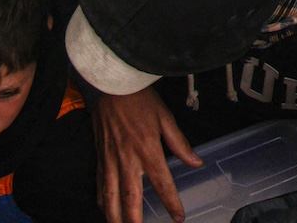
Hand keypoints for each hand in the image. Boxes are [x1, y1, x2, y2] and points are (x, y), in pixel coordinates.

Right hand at [93, 88, 199, 222]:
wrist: (112, 88)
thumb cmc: (140, 101)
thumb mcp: (165, 118)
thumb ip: (180, 144)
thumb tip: (196, 162)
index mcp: (148, 150)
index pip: (162, 183)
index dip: (171, 202)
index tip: (178, 217)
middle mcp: (128, 160)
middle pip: (131, 198)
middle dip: (134, 220)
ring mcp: (111, 161)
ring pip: (111, 197)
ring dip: (115, 217)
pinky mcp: (101, 158)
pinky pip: (100, 185)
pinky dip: (103, 201)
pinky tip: (106, 210)